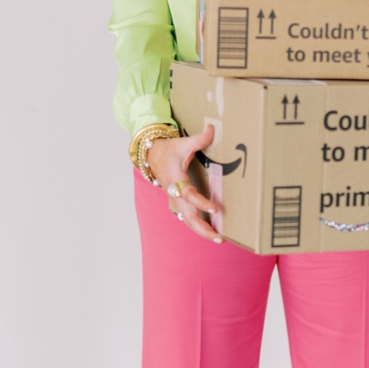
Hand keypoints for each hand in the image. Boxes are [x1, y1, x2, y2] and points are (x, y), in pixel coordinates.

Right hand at [144, 122, 223, 242]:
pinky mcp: (176, 201)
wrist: (150, 154)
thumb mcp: (183, 143)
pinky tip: (209, 232)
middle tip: (218, 237)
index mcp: (175, 179)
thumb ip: (199, 138)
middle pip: (187, 215)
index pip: (189, 194)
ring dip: (201, 230)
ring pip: (186, 219)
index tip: (215, 209)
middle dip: (202, 227)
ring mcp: (174, 198)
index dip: (201, 202)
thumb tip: (213, 128)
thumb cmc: (168, 149)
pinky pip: (186, 216)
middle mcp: (173, 192)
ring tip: (217, 238)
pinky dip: (196, 225)